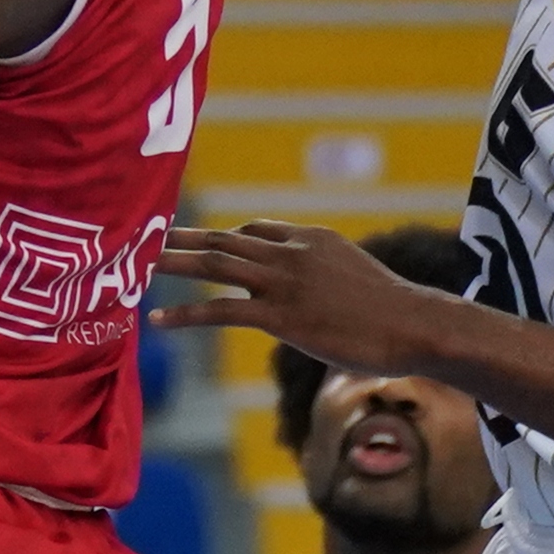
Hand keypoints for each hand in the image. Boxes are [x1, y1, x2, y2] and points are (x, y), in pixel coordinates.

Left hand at [149, 219, 462, 376]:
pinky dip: (185, 314)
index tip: (199, 243)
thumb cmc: (396, 312)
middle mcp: (292, 253)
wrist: (415, 325)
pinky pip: (221, 311)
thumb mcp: (359, 278)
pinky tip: (158, 319)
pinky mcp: (281, 317)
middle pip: (225, 239)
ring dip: (172, 263)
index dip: (225, 237)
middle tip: (147, 236)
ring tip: (138, 265)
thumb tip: (323, 296)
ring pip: (215, 265)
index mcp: (312, 238)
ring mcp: (284, 283)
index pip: (257, 229)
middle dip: (183, 237)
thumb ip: (330, 276)